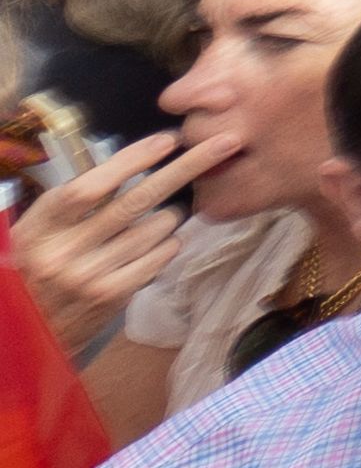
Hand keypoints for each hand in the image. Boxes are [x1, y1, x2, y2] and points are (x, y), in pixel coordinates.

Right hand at [16, 131, 198, 349]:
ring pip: (154, 229)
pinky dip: (169, 242)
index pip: (89, 187)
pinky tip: (165, 239)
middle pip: (134, 201)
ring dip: (172, 214)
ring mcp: (89, 276)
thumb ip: (73, 200)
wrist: (29, 326)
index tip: (167, 140)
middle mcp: (63, 252)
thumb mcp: (38, 230)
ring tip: (168, 212)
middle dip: (185, 168)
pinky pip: (158, 257)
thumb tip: (129, 161)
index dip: (131, 160)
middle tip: (225, 144)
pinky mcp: (111, 296)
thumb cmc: (37, 266)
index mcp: (39, 228)